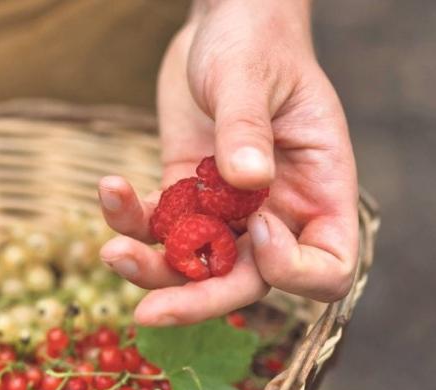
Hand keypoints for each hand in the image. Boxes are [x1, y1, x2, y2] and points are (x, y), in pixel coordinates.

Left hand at [99, 0, 357, 325]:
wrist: (220, 22)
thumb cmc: (253, 39)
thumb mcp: (250, 76)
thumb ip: (248, 127)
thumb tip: (248, 180)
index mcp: (320, 191)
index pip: (327, 266)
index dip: (292, 270)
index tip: (255, 230)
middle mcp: (276, 213)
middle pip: (247, 283)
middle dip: (198, 301)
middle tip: (148, 314)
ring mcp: (225, 211)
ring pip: (192, 267)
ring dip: (150, 270)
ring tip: (112, 251)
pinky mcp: (182, 197)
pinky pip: (155, 227)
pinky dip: (127, 218)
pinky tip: (109, 187)